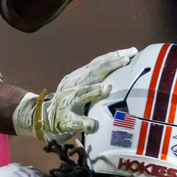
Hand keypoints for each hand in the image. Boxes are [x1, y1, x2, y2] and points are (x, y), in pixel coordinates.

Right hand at [14, 47, 136, 141]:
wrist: (44, 117)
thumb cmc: (70, 102)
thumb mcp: (82, 86)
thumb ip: (97, 79)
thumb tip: (122, 69)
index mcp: (78, 77)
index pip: (98, 63)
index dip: (114, 56)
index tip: (132, 52)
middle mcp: (72, 85)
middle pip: (92, 73)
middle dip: (109, 66)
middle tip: (125, 61)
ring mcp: (67, 102)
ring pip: (81, 94)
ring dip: (94, 91)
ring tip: (107, 87)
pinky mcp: (64, 119)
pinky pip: (74, 121)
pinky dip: (83, 122)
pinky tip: (92, 124)